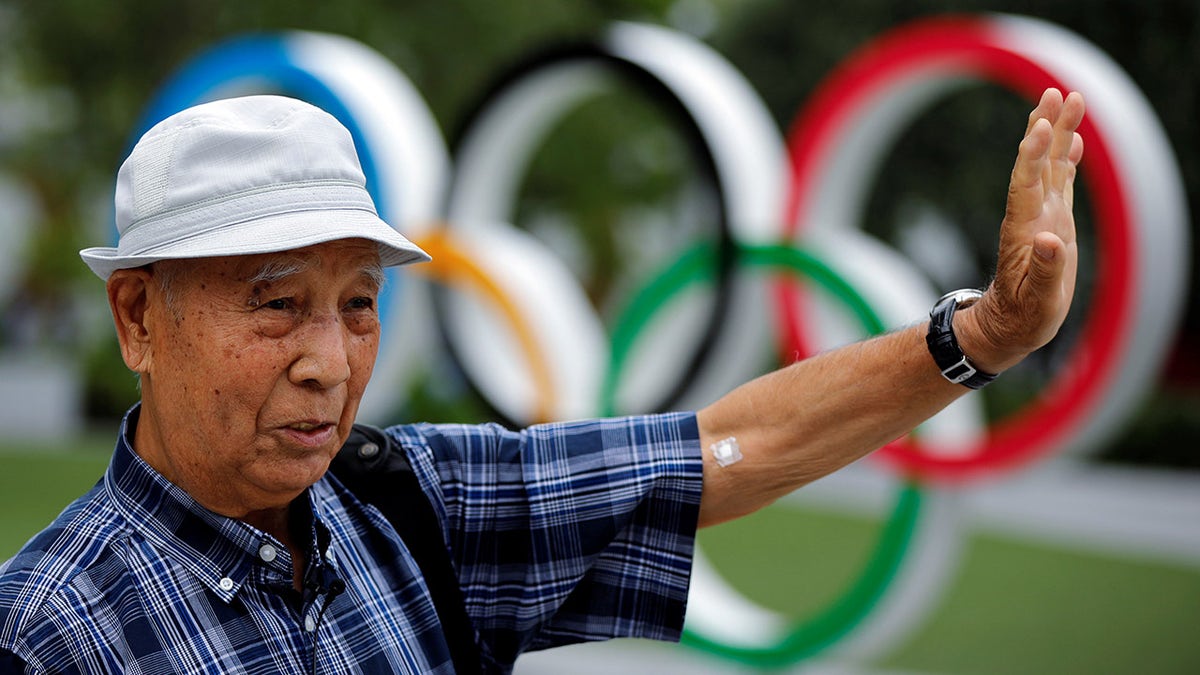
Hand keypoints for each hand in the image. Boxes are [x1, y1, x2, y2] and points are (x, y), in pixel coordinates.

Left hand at [959, 88, 1085, 372]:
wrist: (1010, 325)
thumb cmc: (1024, 317)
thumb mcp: (1038, 301)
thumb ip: (1046, 271)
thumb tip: (1050, 240)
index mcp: (1023, 230)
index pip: (1025, 185)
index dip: (1031, 156)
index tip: (1039, 127)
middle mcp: (1030, 215)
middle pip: (1036, 163)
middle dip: (1045, 127)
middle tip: (1055, 92)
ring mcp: (1041, 216)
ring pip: (1049, 165)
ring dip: (1057, 133)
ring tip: (1067, 98)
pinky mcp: (1051, 222)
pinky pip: (1059, 183)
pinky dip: (1065, 159)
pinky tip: (1072, 141)